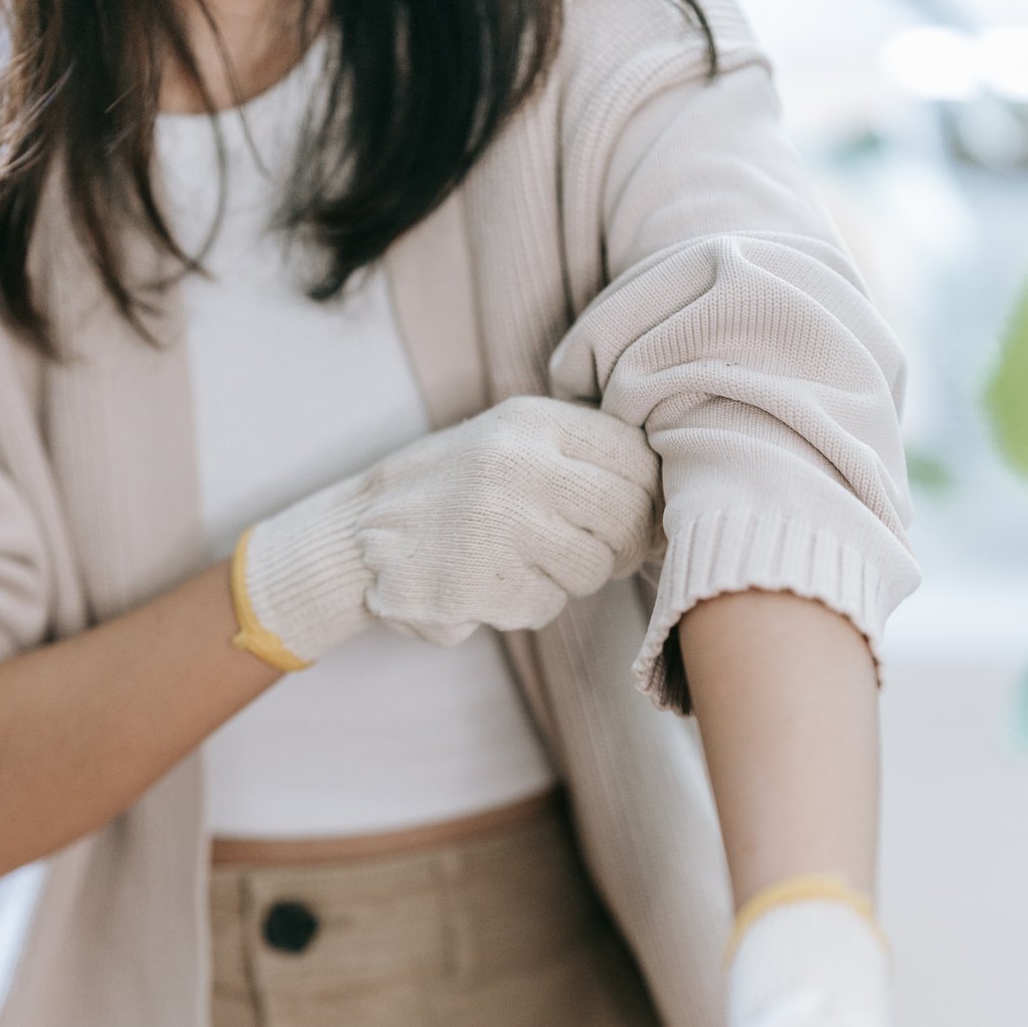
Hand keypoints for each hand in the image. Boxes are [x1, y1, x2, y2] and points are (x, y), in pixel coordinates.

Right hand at [235, 395, 658, 663]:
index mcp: (532, 423)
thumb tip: (668, 490)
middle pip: (625, 515)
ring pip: (591, 566)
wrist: (358, 535)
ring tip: (529, 562)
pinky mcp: (481, 582)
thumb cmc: (454, 491)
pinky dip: (530, 604)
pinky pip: (548, 603)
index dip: (649, 496)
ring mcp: (498, 524)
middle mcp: (518, 465)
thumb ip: (581, 453)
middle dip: (620, 543)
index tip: (635, 516)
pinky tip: (495, 585)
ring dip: (573, 577)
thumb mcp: (509, 441)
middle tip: (595, 550)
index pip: (635, 456)